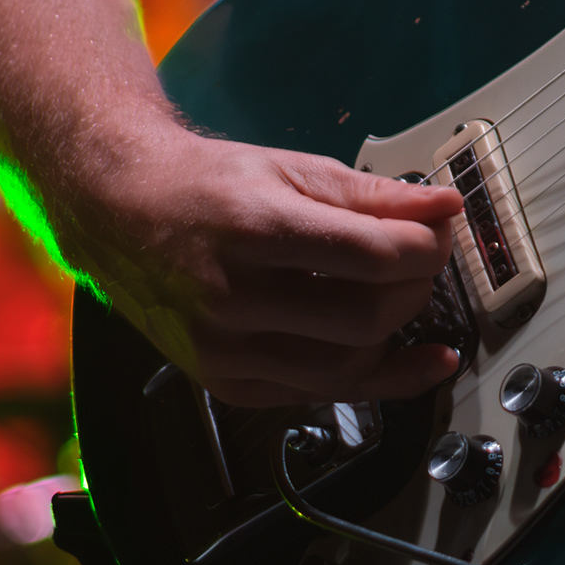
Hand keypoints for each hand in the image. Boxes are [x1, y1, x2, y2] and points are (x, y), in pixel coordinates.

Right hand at [57, 119, 464, 407]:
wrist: (121, 211)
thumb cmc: (206, 186)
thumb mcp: (290, 169)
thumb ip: (372, 194)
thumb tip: (444, 208)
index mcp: (253, 229)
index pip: (369, 255)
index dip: (424, 246)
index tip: (440, 231)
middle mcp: (232, 297)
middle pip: (363, 317)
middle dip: (417, 289)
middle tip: (425, 260)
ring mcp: (223, 348)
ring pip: (344, 368)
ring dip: (397, 336)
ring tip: (405, 298)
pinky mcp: (224, 382)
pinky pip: (315, 395)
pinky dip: (372, 380)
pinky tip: (408, 360)